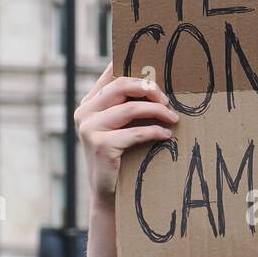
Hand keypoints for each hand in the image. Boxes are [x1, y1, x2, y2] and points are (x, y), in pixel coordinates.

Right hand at [74, 64, 177, 200]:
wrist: (108, 194)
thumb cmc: (120, 157)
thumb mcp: (120, 128)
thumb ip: (128, 106)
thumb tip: (158, 84)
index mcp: (89, 103)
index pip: (110, 73)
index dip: (132, 62)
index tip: (156, 64)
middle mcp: (84, 112)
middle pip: (121, 85)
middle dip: (150, 89)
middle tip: (169, 100)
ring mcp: (89, 128)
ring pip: (130, 108)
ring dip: (157, 111)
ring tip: (173, 118)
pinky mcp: (100, 145)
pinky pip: (135, 132)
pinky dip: (155, 132)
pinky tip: (166, 135)